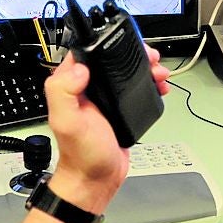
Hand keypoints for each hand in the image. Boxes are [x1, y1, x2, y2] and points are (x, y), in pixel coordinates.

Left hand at [42, 46, 170, 211]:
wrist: (96, 180)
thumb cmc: (81, 155)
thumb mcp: (67, 122)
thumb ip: (64, 92)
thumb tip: (79, 68)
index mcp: (72, 86)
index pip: (85, 53)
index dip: (104, 43)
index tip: (124, 41)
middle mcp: (87, 89)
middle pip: (111, 60)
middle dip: (132, 54)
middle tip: (149, 56)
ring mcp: (105, 99)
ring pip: (126, 73)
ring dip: (144, 68)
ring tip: (158, 70)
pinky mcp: (120, 109)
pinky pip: (135, 89)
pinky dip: (149, 84)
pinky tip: (158, 86)